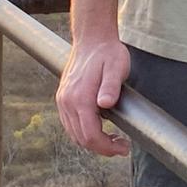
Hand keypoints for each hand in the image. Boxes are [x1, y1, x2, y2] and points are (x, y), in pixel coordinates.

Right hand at [56, 36, 130, 156]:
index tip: (123, 147)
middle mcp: (67, 101)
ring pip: (74, 134)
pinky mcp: (63, 98)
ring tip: (112, 138)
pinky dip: (83, 132)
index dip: (107, 148)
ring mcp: (63, 100)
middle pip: (81, 139)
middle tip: (121, 145)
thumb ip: (111, 86)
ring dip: (92, 141)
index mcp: (80, 97)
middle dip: (102, 147)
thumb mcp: (116, 67)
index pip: (90, 136)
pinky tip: (98, 126)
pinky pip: (70, 124)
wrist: (92, 38)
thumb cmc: (108, 53)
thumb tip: (105, 104)